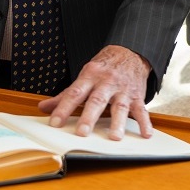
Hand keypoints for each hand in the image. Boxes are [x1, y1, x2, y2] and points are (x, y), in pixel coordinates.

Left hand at [38, 45, 152, 140]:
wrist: (129, 52)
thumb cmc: (104, 68)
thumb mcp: (84, 76)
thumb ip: (65, 95)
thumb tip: (44, 107)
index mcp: (90, 77)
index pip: (74, 93)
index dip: (63, 108)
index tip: (55, 122)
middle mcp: (106, 83)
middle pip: (96, 100)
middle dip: (89, 117)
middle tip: (82, 133)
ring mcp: (123, 90)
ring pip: (120, 106)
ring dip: (118, 122)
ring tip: (114, 137)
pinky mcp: (137, 96)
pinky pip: (142, 110)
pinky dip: (145, 123)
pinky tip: (145, 134)